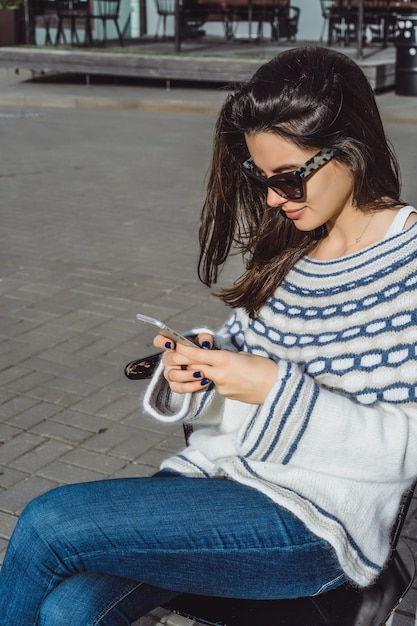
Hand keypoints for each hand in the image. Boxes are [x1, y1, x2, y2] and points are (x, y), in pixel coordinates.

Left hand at [153, 333, 277, 403]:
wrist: (278, 389)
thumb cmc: (266, 368)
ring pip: (206, 375)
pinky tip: (236, 378)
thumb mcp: (245, 355)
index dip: (183, 349)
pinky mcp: (225, 395)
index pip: (197, 354)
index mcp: (225, 359)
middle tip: (176, 354)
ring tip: (225, 365)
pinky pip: (217, 384)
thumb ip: (228, 356)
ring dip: (207, 370)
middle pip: (194, 366)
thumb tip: (219, 358)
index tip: (173, 343)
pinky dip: (220, 379)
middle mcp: (220, 374)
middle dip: (185, 360)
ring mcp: (221, 386)